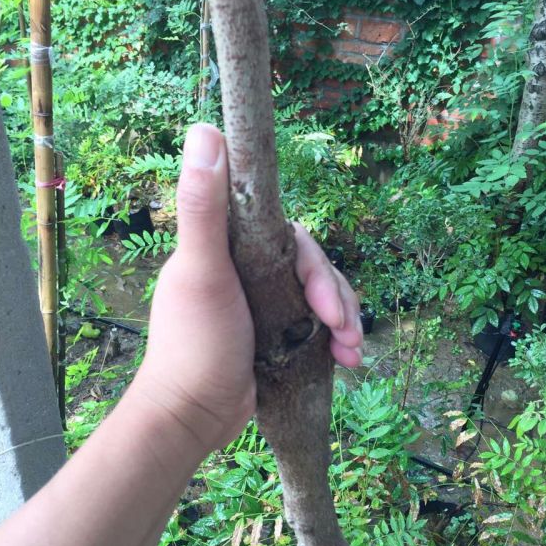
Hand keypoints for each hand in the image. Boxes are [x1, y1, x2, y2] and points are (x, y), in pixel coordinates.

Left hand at [138, 124, 362, 452]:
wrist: (193, 417)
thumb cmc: (193, 344)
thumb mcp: (201, 271)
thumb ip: (203, 205)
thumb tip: (204, 129)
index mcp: (229, 248)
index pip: (288, 235)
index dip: (313, 261)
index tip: (322, 297)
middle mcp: (247, 270)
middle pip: (311, 266)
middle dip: (336, 296)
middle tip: (345, 329)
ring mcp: (263, 303)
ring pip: (320, 295)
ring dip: (345, 318)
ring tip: (353, 350)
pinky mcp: (276, 334)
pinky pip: (318, 324)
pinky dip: (337, 338)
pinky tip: (348, 360)